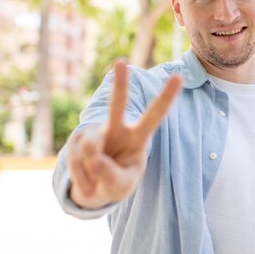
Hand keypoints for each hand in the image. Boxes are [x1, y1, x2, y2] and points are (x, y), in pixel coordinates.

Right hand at [67, 60, 182, 208]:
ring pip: (90, 146)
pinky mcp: (75, 142)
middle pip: (117, 105)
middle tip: (121, 62)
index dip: (166, 98)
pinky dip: (81, 179)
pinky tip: (87, 188)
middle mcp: (116, 129)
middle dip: (119, 84)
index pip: (154, 116)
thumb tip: (94, 159)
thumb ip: (112, 175)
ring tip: (96, 185)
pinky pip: (75, 160)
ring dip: (91, 171)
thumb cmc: (116, 183)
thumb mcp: (121, 186)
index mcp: (138, 137)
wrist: (94, 191)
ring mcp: (95, 134)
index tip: (178, 77)